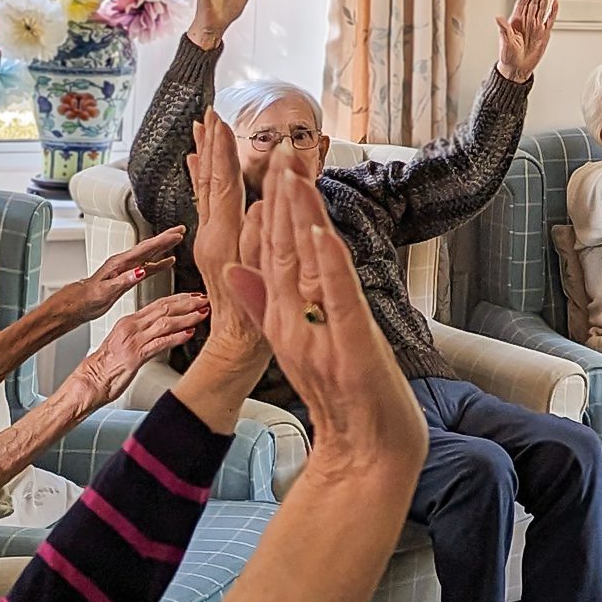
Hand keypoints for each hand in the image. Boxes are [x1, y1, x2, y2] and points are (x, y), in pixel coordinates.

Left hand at [51, 225, 186, 325]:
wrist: (77, 304)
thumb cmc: (88, 299)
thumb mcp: (106, 291)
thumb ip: (125, 280)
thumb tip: (141, 271)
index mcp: (119, 264)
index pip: (145, 249)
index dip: (163, 240)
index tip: (176, 233)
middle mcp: (123, 263)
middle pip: (149, 247)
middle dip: (166, 238)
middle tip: (181, 231)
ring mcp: (126, 269)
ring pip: (149, 254)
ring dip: (164, 247)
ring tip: (177, 240)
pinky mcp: (127, 276)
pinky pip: (147, 266)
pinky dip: (159, 263)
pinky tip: (167, 263)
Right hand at [65, 293, 208, 411]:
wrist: (89, 381)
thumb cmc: (108, 366)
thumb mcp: (127, 343)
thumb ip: (145, 334)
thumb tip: (164, 331)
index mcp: (129, 322)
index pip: (158, 304)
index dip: (179, 298)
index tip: (195, 296)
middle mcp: (131, 327)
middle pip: (164, 308)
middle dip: (188, 303)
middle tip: (205, 299)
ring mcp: (132, 340)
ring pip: (164, 323)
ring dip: (187, 318)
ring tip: (202, 314)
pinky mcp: (135, 355)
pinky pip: (159, 343)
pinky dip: (176, 338)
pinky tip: (188, 334)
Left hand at [187, 108, 265, 361]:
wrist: (236, 348)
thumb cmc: (258, 322)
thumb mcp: (266, 280)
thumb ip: (262, 241)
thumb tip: (264, 203)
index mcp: (225, 240)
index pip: (223, 186)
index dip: (223, 152)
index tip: (221, 122)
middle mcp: (212, 235)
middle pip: (210, 181)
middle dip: (211, 145)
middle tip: (209, 113)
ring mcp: (210, 241)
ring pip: (205, 190)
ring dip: (206, 157)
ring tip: (202, 131)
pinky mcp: (214, 247)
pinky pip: (206, 205)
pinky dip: (203, 182)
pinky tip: (200, 168)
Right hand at [226, 152, 425, 475]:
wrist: (365, 452)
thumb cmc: (342, 398)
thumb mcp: (298, 345)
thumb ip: (263, 306)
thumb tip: (236, 268)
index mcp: (286, 313)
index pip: (275, 249)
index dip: (275, 206)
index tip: (273, 163)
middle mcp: (294, 317)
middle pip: (284, 246)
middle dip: (282, 197)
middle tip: (276, 148)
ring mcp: (315, 330)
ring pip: (303, 264)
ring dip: (297, 218)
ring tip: (290, 174)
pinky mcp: (344, 345)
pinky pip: (333, 296)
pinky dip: (325, 264)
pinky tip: (319, 232)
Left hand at [494, 0, 559, 82]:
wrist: (517, 68)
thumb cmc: (509, 56)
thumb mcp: (505, 42)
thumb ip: (503, 29)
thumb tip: (497, 18)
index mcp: (515, 21)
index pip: (522, 4)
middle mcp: (526, 22)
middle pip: (533, 3)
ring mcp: (535, 27)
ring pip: (541, 9)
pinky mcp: (543, 34)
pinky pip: (549, 20)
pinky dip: (552, 12)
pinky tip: (555, 3)